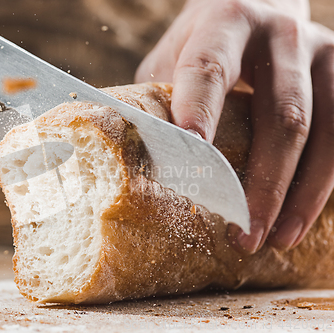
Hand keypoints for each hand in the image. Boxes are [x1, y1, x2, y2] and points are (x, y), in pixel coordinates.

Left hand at [136, 0, 333, 253]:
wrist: (261, 8)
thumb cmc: (205, 45)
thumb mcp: (173, 58)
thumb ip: (159, 98)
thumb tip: (129, 156)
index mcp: (225, 22)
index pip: (210, 69)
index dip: (200, 111)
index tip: (191, 158)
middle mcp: (280, 34)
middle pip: (279, 115)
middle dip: (261, 182)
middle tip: (240, 232)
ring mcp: (321, 54)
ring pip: (321, 132)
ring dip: (298, 195)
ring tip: (273, 239)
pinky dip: (320, 186)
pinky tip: (297, 220)